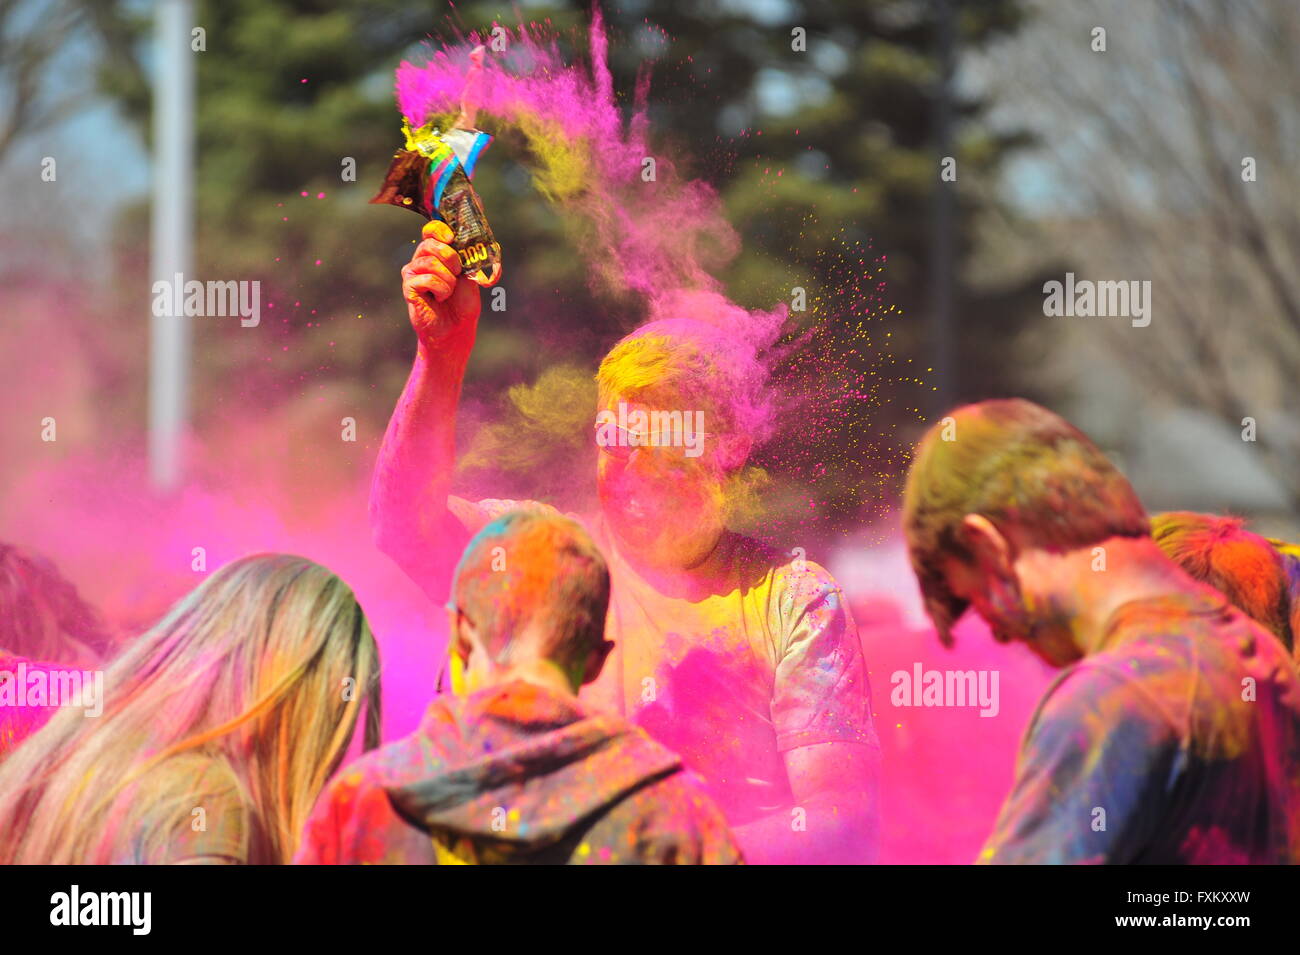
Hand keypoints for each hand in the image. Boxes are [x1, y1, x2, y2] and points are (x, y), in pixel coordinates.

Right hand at [401, 220, 480, 357]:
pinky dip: (441, 289)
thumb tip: (469, 237)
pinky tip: (438, 299)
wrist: (457, 328)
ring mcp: (412, 273)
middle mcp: (420, 260)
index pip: (431, 230)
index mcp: (435, 253)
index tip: (451, 238)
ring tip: (448, 292)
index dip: (440, 230)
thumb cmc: (462, 302)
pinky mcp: (409, 288)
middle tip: (457, 273)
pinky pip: (427, 279)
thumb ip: (465, 256)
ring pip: (430, 263)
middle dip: (450, 258)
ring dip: (448, 279)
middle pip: (430, 244)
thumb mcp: (469, 274)